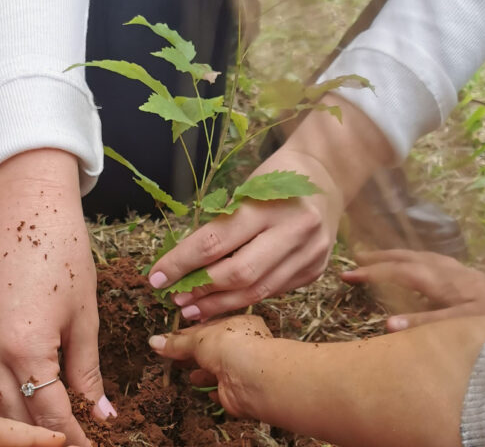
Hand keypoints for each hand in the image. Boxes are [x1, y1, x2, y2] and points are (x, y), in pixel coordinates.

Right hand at [0, 150, 113, 446]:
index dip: (72, 437)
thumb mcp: (84, 314)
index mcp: (24, 347)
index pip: (49, 412)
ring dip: (17, 420)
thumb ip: (86, 368)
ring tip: (45, 433)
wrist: (27, 205)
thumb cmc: (63, 251)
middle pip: (14, 414)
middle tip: (68, 446)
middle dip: (40, 438)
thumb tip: (98, 408)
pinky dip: (3, 394)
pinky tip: (22, 398)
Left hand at [148, 149, 343, 320]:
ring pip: (257, 291)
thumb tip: (180, 264)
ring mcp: (309, 254)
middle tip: (175, 298)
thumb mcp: (244, 191)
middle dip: (201, 290)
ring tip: (192, 309)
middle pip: (239, 274)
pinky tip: (222, 304)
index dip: (181, 263)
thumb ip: (220, 226)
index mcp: (268, 205)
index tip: (156, 277)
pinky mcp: (316, 270)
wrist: (327, 174)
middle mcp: (294, 231)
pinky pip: (273, 291)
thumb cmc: (274, 179)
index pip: (215, 241)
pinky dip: (244, 299)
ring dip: (219, 304)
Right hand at [148, 315, 273, 419]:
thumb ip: (176, 343)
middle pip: (212, 350)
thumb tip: (152, 341)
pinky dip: (213, 390)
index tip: (168, 339)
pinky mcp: (238, 392)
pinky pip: (224, 391)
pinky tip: (205, 391)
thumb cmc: (229, 346)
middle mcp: (242, 347)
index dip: (187, 334)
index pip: (208, 328)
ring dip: (203, 373)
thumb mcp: (198, 339)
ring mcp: (241, 370)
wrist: (252, 378)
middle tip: (172, 358)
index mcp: (237, 325)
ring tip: (189, 375)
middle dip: (193, 355)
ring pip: (218, 371)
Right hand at [341, 249, 484, 330]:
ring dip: (389, 255)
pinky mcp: (457, 269)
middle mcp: (438, 267)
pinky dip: (406, 257)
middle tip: (352, 260)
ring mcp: (448, 265)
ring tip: (371, 256)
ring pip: (411, 254)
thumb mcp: (457, 322)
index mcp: (433, 278)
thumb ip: (422, 322)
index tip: (346, 274)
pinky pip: (423, 257)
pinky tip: (408, 262)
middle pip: (400, 257)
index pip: (392, 272)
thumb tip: (387, 325)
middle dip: (375, 258)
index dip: (368, 273)